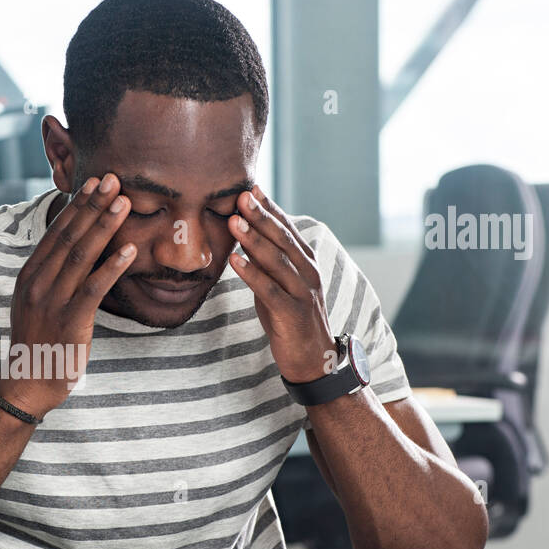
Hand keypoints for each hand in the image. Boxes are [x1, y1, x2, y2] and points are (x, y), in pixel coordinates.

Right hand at [0, 173, 134, 418]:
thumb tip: (72, 249)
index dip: (77, 205)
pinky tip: (129, 250)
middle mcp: (38, 282)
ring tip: (124, 202)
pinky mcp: (70, 320)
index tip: (95, 182)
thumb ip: (51, 275)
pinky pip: (94, 288)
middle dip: (93, 205)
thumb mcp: (35, 301)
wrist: (27, 382)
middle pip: (69, 236)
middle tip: (113, 178)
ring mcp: (52, 301)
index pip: (56, 232)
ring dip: (105, 226)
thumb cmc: (39, 342)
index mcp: (30, 274)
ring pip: (82, 255)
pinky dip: (112, 267)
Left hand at [227, 185, 335, 382]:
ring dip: (253, 239)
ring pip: (277, 261)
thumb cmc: (292, 320)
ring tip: (234, 221)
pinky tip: (235, 260)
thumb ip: (266, 264)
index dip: (268, 207)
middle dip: (260, 216)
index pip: (286, 228)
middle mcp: (308, 272)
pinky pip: (270, 290)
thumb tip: (244, 238)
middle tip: (240, 195)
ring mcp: (303, 292)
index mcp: (306, 262)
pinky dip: (252, 274)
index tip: (249, 188)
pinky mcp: (293, 314)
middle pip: (281, 238)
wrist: (314, 361)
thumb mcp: (278, 286)